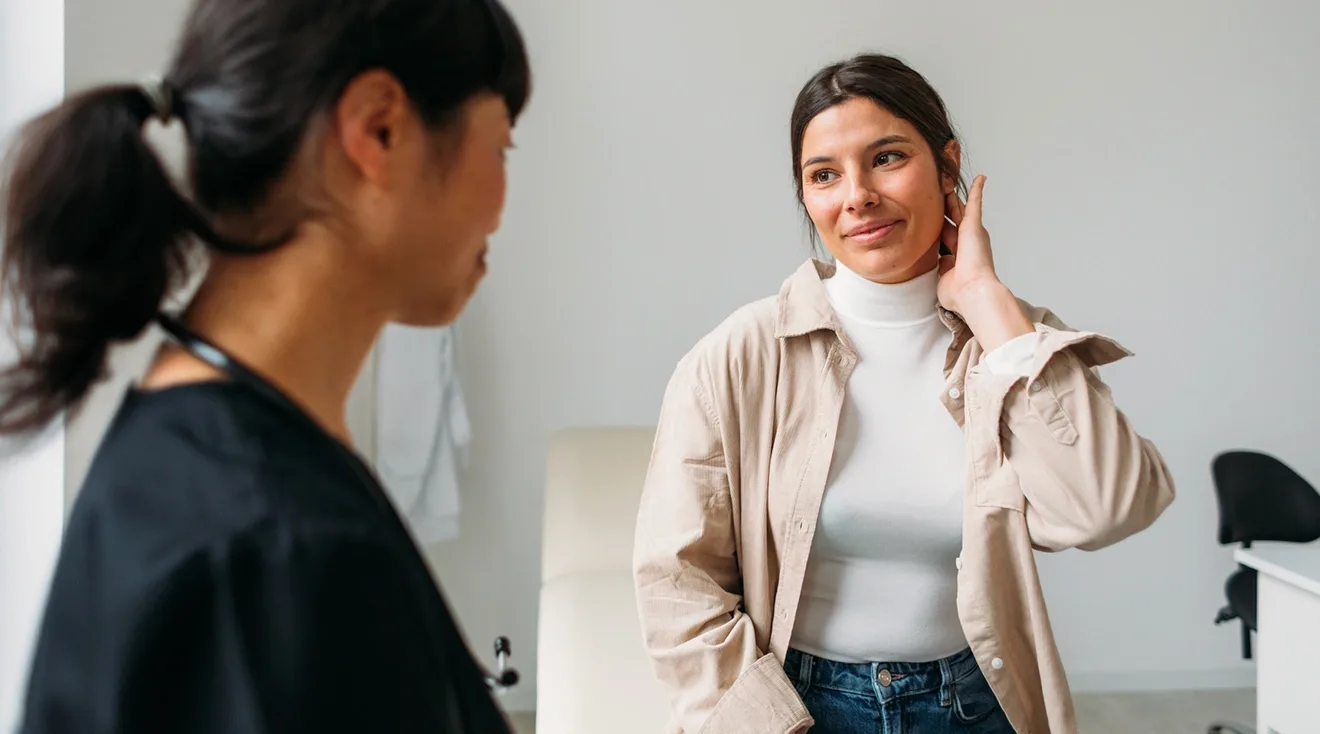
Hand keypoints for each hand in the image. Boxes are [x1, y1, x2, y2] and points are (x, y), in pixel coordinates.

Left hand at [936, 175, 1032, 350]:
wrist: (971, 292)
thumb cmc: (958, 293)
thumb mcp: (944, 279)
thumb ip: (943, 270)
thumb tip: (942, 263)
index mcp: (959, 256)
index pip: (947, 237)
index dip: (939, 229)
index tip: (931, 221)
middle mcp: (968, 243)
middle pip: (953, 220)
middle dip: (946, 209)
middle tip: (939, 195)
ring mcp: (972, 233)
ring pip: (961, 209)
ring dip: (954, 197)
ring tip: (947, 182)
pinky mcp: (975, 226)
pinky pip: (976, 202)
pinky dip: (978, 190)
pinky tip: (981, 178)